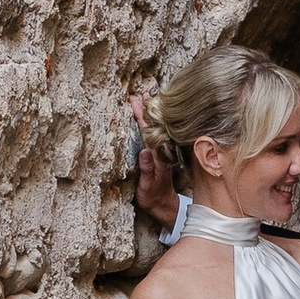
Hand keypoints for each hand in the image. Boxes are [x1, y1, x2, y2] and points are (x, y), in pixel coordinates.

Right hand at [130, 95, 178, 233]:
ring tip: (146, 99)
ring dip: (149, 114)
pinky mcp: (159, 155)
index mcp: (158, 155)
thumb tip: (144, 151)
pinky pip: (154, 135)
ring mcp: (160, 152)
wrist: (163, 204)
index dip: (142, 117)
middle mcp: (161, 151)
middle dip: (146, 110)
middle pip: (154, 126)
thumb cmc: (153, 196)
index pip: (149, 131)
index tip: (136, 103)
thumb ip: (147, 169)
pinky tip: (148, 118)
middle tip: (141, 94)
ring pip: (155, 129)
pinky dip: (150, 124)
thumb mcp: (146, 185)